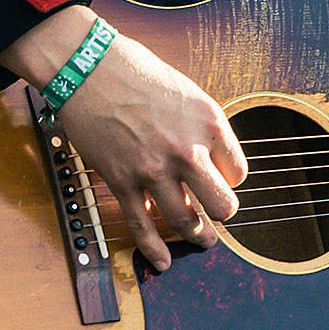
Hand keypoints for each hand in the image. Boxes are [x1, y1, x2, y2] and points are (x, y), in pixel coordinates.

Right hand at [0, 7, 247, 270]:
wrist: (89, 68)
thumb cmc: (137, 72)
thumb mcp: (187, 92)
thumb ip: (201, 128)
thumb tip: (209, 158)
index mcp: (209, 123)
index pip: (238, 171)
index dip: (231, 177)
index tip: (221, 177)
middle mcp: (187, 150)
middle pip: (223, 204)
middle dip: (223, 212)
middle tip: (218, 212)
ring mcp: (154, 170)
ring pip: (186, 222)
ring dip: (197, 235)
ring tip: (202, 239)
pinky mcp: (123, 182)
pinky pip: (143, 226)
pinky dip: (155, 249)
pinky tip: (164, 261)